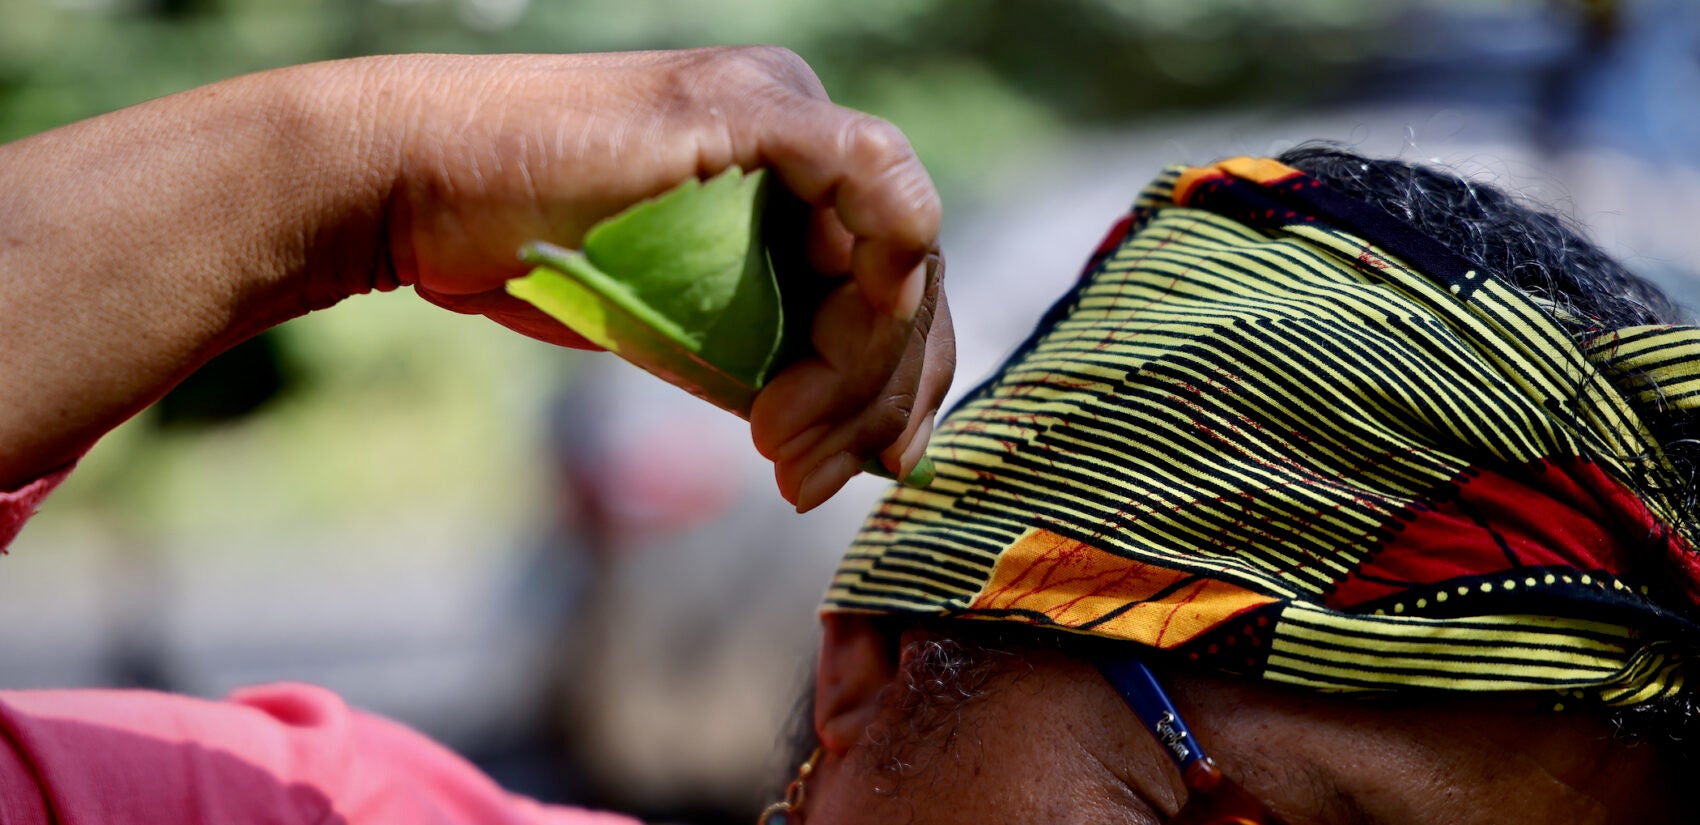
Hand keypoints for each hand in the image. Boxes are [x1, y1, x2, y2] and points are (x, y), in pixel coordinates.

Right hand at [0, 48, 950, 508]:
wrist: (416, 195)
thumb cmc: (527, 256)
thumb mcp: (677, 320)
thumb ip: (765, 353)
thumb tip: (854, 441)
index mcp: (793, 170)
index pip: (895, 278)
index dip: (894, 383)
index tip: (861, 470)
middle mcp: (805, 127)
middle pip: (911, 272)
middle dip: (877, 397)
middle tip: (811, 481)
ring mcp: (783, 106)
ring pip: (901, 247)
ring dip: (859, 372)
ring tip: (784, 454)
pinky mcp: (751, 106)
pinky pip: (872, 184)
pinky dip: (870, 289)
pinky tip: (816, 376)